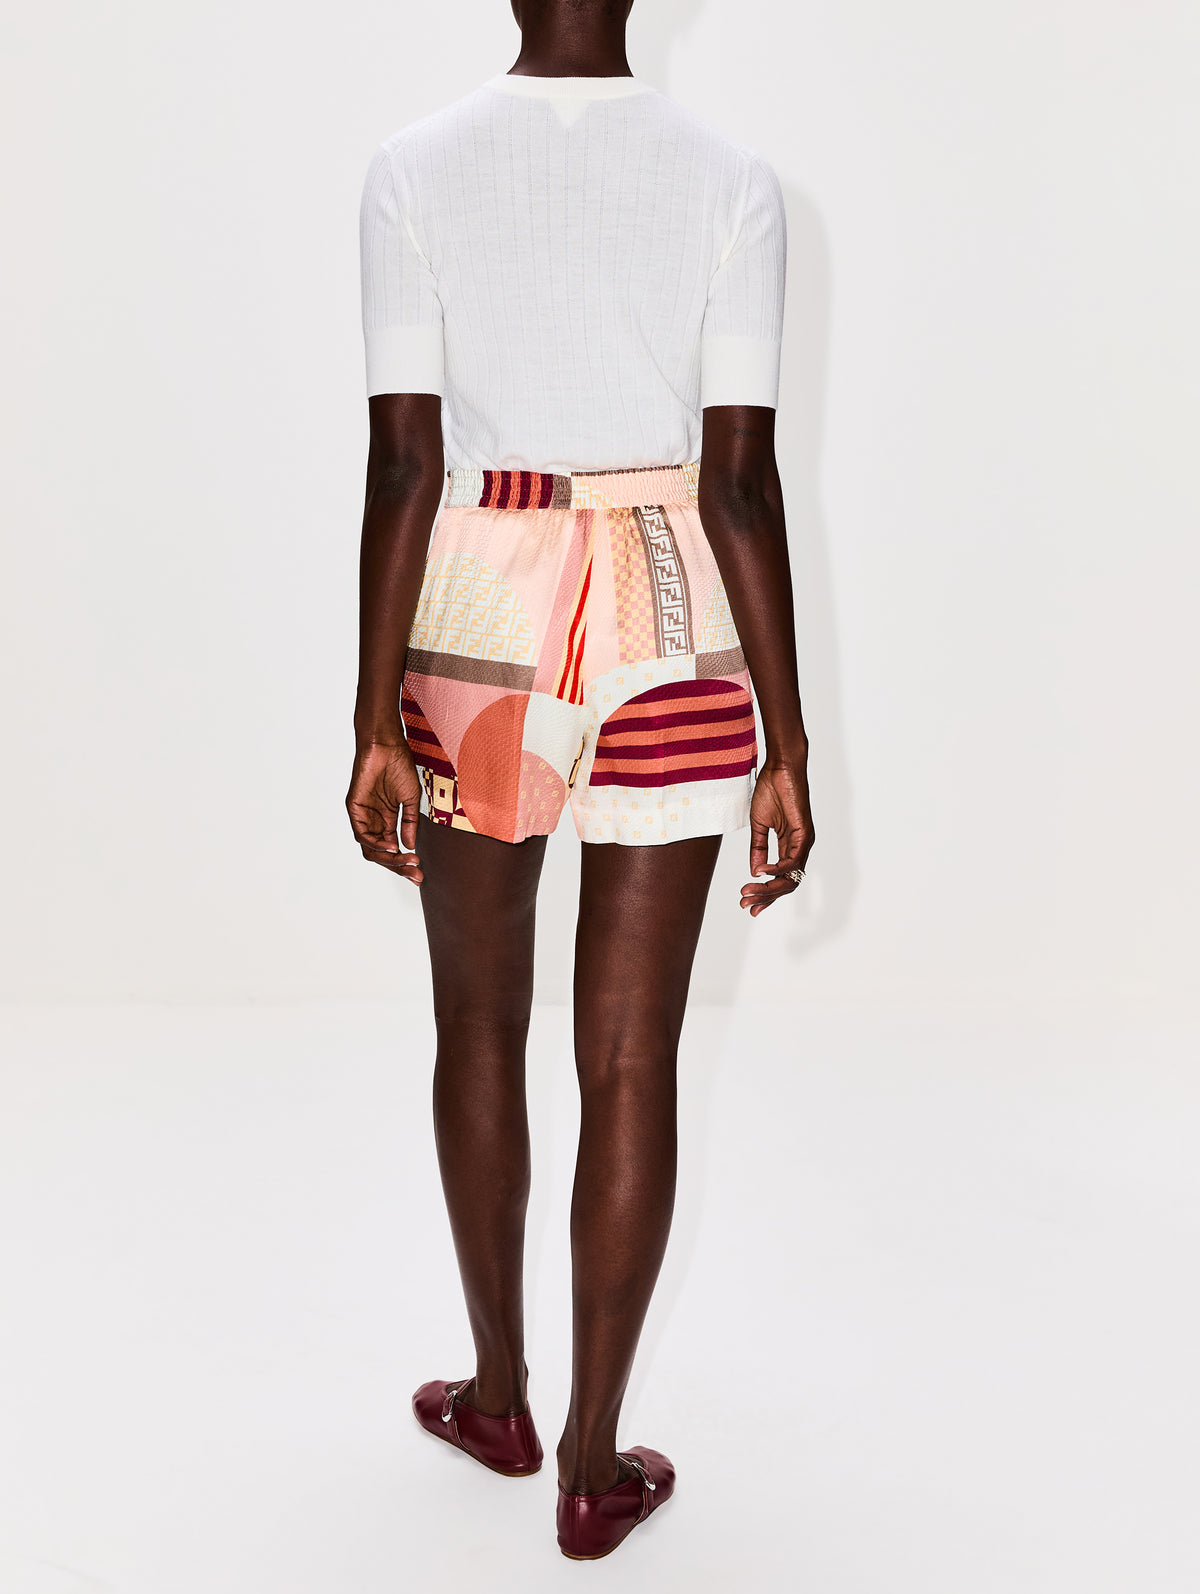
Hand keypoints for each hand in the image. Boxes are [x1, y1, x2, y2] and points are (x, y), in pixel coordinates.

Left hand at [346, 740, 423, 884]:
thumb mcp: (409, 800)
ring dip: (388, 858)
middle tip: (415, 874)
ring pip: (370, 848)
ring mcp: (363, 815)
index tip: (419, 873)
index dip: (404, 863)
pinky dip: (376, 844)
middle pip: (381, 853)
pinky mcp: (354, 808)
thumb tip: (410, 846)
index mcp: (386, 819)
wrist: (387, 745)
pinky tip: (391, 847)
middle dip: (398, 866)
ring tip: (406, 861)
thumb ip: (408, 823)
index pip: (392, 849)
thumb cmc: (399, 766)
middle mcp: (374, 820)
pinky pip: (362, 834)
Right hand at [741, 755, 814, 915]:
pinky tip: (761, 872)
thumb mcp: (759, 825)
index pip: (781, 879)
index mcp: (789, 846)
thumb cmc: (771, 791)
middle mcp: (799, 848)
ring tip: (749, 892)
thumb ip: (758, 848)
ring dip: (769, 887)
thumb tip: (755, 872)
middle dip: (766, 897)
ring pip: (791, 877)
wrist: (780, 768)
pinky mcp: (805, 834)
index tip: (748, 904)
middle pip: (787, 884)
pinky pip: (792, 860)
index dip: (766, 894)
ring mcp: (804, 842)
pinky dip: (777, 869)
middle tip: (746, 905)